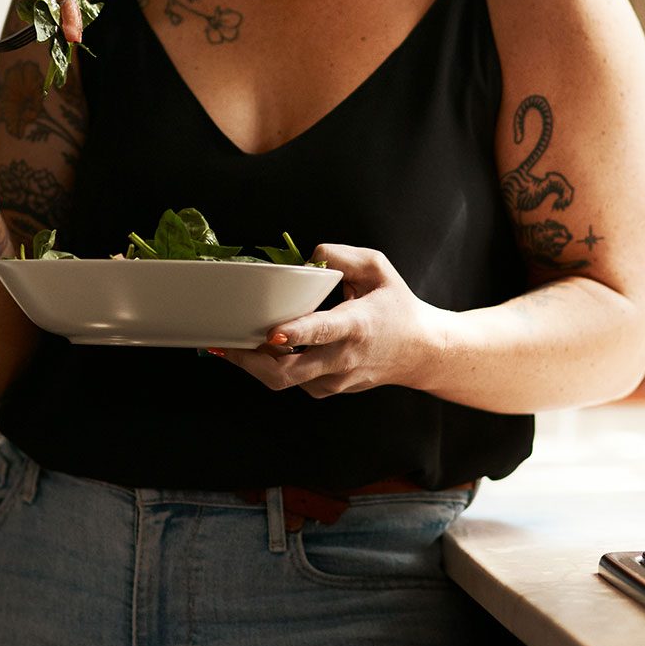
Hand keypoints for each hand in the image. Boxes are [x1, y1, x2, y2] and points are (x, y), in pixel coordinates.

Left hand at [218, 245, 446, 397]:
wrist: (421, 352)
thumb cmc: (396, 306)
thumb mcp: (378, 268)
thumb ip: (343, 256)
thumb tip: (310, 255)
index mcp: (356, 325)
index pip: (323, 332)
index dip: (295, 333)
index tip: (272, 332)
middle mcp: (344, 358)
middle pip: (289, 373)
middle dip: (251, 361)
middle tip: (223, 343)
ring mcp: (335, 380)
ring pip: (285, 381)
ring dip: (255, 364)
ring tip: (230, 344)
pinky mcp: (329, 390)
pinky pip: (293, 382)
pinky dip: (272, 368)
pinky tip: (259, 350)